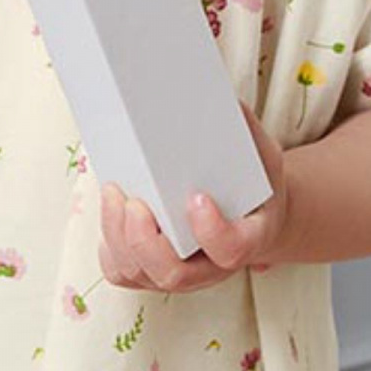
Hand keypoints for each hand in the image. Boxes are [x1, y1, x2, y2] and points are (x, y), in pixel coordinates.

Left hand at [98, 99, 292, 293]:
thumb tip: (215, 95)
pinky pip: (122, 272)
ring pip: (139, 273)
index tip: (196, 197)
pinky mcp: (152, 272)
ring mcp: (180, 274)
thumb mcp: (262, 156)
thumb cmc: (254, 185)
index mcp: (248, 240)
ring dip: (117, 236)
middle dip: (145, 240)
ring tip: (111, 192)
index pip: (231, 249)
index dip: (212, 231)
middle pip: (174, 273)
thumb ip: (244, 131)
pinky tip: (108, 212)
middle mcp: (211, 267)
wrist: (248, 217)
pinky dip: (108, 246)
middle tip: (134, 202)